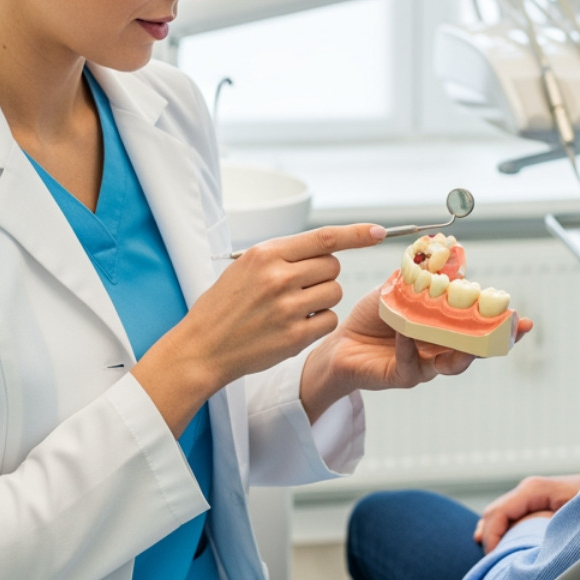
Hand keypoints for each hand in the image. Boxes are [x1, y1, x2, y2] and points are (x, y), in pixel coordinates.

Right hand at [132, 223, 384, 434]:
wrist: (202, 347)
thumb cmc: (224, 306)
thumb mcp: (246, 268)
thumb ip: (283, 256)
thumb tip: (326, 247)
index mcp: (266, 254)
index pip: (323, 237)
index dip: (355, 233)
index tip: (378, 231)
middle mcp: (278, 277)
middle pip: (332, 266)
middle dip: (323, 275)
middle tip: (299, 287)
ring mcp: (287, 308)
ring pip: (334, 293)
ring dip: (323, 299)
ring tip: (294, 307)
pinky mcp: (295, 336)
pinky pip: (329, 321)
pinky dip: (319, 323)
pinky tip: (294, 326)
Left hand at [299, 285, 533, 422]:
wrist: (340, 343)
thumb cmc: (371, 317)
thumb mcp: (396, 290)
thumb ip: (419, 277)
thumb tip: (441, 254)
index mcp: (444, 328)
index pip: (479, 327)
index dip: (502, 325)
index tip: (524, 320)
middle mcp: (440, 349)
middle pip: (476, 349)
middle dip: (496, 341)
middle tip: (510, 331)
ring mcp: (425, 365)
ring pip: (453, 364)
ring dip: (462, 351)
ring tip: (468, 341)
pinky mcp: (403, 376)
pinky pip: (412, 364)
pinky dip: (409, 347)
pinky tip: (404, 333)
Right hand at [473, 473, 579, 553]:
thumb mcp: (570, 520)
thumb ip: (540, 527)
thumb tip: (515, 546)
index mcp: (534, 489)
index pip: (497, 513)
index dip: (491, 539)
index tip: (494, 561)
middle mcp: (529, 488)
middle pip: (493, 512)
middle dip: (489, 538)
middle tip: (492, 567)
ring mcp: (533, 494)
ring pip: (499, 514)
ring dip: (494, 535)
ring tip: (494, 560)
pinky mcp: (538, 502)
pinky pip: (511, 516)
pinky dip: (503, 531)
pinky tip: (502, 547)